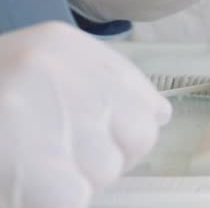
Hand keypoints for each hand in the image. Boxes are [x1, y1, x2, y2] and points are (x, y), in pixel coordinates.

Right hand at [0, 22, 170, 206]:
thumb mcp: (36, 73)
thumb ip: (97, 86)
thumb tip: (160, 116)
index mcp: (63, 45)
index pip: (145, 102)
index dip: (128, 132)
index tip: (98, 139)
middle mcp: (63, 72)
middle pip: (136, 137)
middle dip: (107, 156)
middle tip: (57, 156)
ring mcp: (52, 119)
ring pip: (108, 170)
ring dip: (75, 180)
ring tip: (28, 164)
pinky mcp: (45, 173)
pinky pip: (76, 196)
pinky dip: (52, 198)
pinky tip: (23, 181)